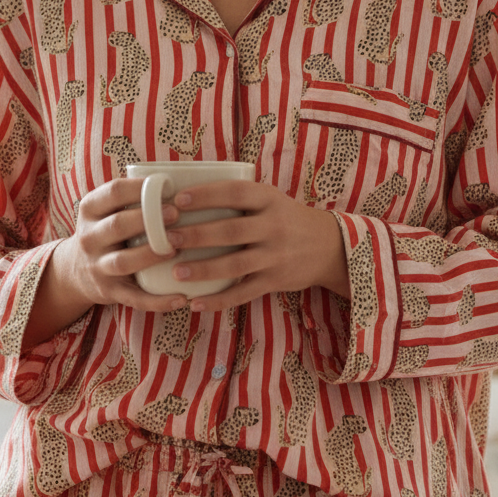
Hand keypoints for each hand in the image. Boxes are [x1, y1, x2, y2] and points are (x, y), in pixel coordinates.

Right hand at [23, 177, 187, 348]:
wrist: (75, 270)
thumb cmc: (106, 230)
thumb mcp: (105, 208)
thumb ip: (131, 195)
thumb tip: (182, 175)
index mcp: (90, 210)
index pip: (113, 192)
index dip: (140, 187)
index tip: (166, 185)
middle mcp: (89, 238)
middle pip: (118, 225)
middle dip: (148, 219)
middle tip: (176, 214)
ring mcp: (98, 267)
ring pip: (124, 262)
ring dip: (151, 255)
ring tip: (176, 248)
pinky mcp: (109, 292)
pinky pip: (135, 298)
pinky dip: (158, 301)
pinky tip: (182, 297)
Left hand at [164, 178, 349, 311]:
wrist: (328, 246)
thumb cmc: (286, 218)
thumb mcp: (270, 199)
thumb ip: (239, 198)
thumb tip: (185, 195)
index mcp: (269, 199)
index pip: (235, 193)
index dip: (207, 195)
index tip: (179, 199)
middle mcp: (274, 226)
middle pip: (231, 230)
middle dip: (197, 235)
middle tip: (169, 238)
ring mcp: (275, 256)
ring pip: (235, 264)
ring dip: (204, 269)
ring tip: (176, 272)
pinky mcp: (275, 281)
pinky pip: (244, 293)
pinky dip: (218, 300)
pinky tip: (196, 303)